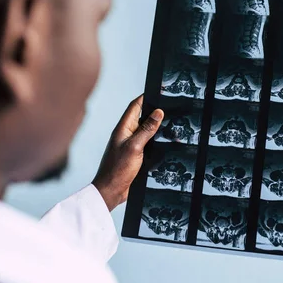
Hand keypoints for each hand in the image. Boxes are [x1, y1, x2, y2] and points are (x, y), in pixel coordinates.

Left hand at [93, 95, 163, 211]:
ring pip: (145, 130)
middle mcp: (126, 134)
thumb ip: (147, 129)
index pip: (135, 106)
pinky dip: (155, 140)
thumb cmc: (118, 169)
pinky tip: (165, 142)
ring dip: (156, 127)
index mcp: (123, 128)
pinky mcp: (134, 155)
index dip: (146, 97)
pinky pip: (146, 142)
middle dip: (154, 111)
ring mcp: (130, 145)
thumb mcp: (135, 146)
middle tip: (170, 106)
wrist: (110, 191)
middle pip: (142, 116)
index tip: (159, 91)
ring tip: (171, 122)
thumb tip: (158, 112)